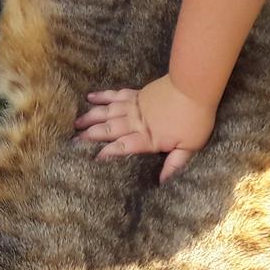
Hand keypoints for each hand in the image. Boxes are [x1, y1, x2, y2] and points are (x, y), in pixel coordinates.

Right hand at [74, 74, 217, 181]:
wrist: (194, 87)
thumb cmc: (195, 118)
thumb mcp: (190, 146)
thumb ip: (175, 164)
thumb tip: (163, 182)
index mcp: (147, 138)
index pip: (122, 148)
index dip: (106, 154)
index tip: (92, 161)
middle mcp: (136, 122)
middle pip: (109, 130)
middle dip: (90, 136)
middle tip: (73, 141)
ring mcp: (134, 106)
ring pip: (107, 112)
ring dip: (90, 117)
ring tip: (75, 123)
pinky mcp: (137, 94)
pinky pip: (115, 95)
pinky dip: (102, 96)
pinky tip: (90, 97)